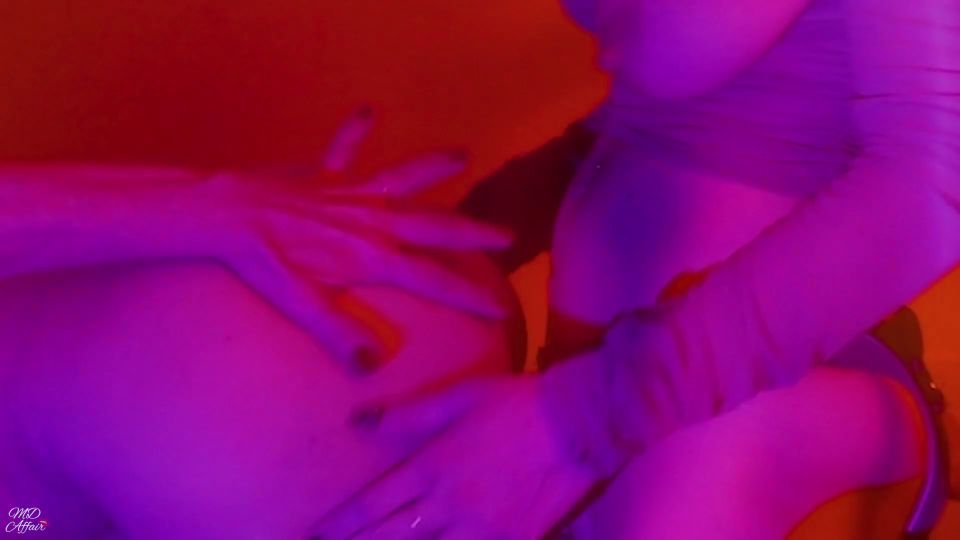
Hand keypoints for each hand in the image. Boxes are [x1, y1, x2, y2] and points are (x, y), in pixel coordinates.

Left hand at [184, 108, 512, 371]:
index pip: (431, 278)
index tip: (500, 307)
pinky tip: (368, 110)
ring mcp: (350, 194)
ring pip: (403, 178)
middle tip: (508, 235)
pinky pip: (345, 149)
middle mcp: (370, 221)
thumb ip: (337, 330)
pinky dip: (356, 132)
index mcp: (370, 255)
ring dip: (433, 167)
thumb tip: (372, 366)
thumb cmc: (259, 260)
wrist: (224, 213)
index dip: (468, 295)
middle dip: (473, 233)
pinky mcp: (324, 177)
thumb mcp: (298, 301)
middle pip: (434, 225)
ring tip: (463, 154)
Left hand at [310, 376, 597, 538]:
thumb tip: (360, 422)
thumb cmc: (514, 403)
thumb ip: (407, 414)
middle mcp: (448, 505)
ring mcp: (480, 529)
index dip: (340, 526)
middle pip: (390, 538)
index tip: (316, 534)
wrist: (577, 423)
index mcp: (431, 468)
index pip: (372, 505)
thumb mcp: (457, 397)